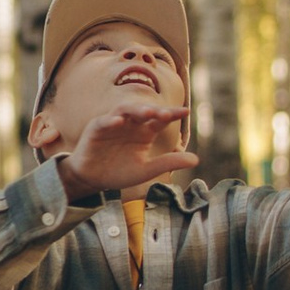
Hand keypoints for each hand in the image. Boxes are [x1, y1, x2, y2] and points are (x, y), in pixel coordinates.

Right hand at [57, 107, 200, 202]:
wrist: (92, 179)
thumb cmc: (119, 172)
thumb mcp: (147, 170)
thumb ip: (169, 162)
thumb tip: (196, 160)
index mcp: (145, 132)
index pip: (160, 119)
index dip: (172, 114)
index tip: (186, 112)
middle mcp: (130, 124)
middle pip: (144, 111)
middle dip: (155, 110)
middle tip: (167, 113)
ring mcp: (112, 124)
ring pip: (125, 110)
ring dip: (136, 110)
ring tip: (147, 112)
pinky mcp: (96, 128)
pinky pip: (103, 121)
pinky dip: (110, 120)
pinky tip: (118, 121)